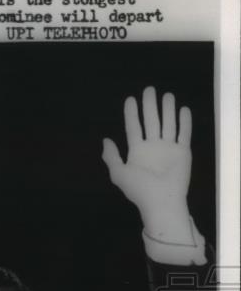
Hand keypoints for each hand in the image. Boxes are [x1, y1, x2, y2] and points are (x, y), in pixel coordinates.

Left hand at [102, 87, 192, 242]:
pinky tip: (182, 109)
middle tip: (149, 89)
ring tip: (167, 95)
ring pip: (168, 124)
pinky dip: (184, 121)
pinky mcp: (183, 152)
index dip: (131, 113)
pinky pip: (184, 133)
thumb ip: (111, 157)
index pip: (133, 127)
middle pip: (151, 121)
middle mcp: (152, 147)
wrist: (162, 200)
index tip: (130, 98)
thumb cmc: (139, 189)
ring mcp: (168, 149)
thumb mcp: (119, 173)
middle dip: (149, 105)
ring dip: (167, 109)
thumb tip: (106, 140)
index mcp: (137, 151)